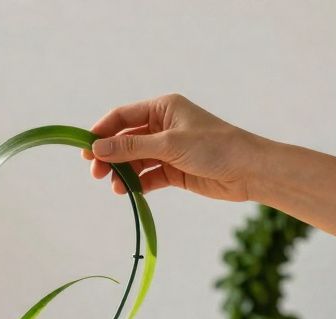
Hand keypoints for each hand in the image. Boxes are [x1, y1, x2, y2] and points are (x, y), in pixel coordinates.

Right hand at [82, 93, 267, 201]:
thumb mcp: (169, 144)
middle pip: (125, 140)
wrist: (249, 171)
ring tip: (115, 187)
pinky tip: (129, 192)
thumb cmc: (214, 147)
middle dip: (110, 156)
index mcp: (163, 108)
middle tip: (96, 173)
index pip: (123, 116)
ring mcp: (168, 149)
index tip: (86, 149)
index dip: (102, 131)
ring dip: (122, 173)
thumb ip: (131, 146)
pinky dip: (137, 184)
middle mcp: (163, 126)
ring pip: (135, 160)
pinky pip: (147, 176)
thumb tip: (97, 148)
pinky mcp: (174, 170)